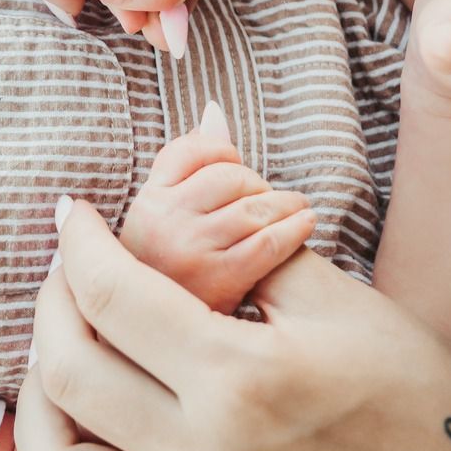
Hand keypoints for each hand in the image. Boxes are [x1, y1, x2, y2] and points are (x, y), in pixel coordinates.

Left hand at [13, 198, 450, 450]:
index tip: (72, 218)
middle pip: (69, 375)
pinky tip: (77, 441)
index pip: (113, 295)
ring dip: (39, 409)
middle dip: (49, 308)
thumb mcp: (335, 295)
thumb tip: (201, 130)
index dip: (77, 243)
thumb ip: (246, 225)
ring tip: (61, 367)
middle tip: (65, 282)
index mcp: (245, 379)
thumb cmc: (408, 385)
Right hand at [120, 123, 313, 311]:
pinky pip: (268, 242)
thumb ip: (187, 164)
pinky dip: (295, 230)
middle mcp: (162, 222)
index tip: (237, 171)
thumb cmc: (166, 271)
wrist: (153, 340)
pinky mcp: (218, 280)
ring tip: (296, 210)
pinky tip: (304, 226)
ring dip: (285, 204)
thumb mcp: (161, 216)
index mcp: (146, 202)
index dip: (224, 153)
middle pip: (228, 175)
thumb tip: (214, 110)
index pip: (192, 150)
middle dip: (256, 184)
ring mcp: (188, 250)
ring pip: (253, 206)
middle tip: (270, 200)